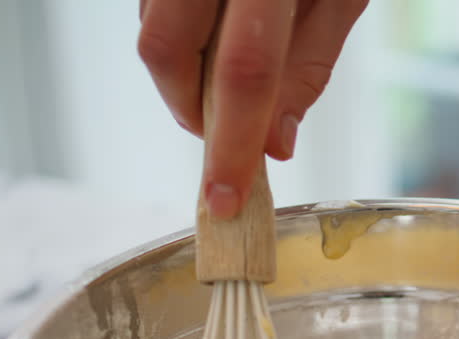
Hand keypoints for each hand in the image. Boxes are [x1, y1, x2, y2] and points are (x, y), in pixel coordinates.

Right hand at [138, 0, 367, 217]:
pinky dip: (178, 41)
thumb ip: (309, 64)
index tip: (225, 198)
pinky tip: (213, 40)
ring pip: (150, 30)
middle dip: (191, 113)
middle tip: (224, 139)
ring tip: (229, 83)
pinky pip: (150, 5)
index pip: (244, 71)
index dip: (231, 144)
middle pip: (167, 51)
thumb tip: (273, 142)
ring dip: (184, 78)